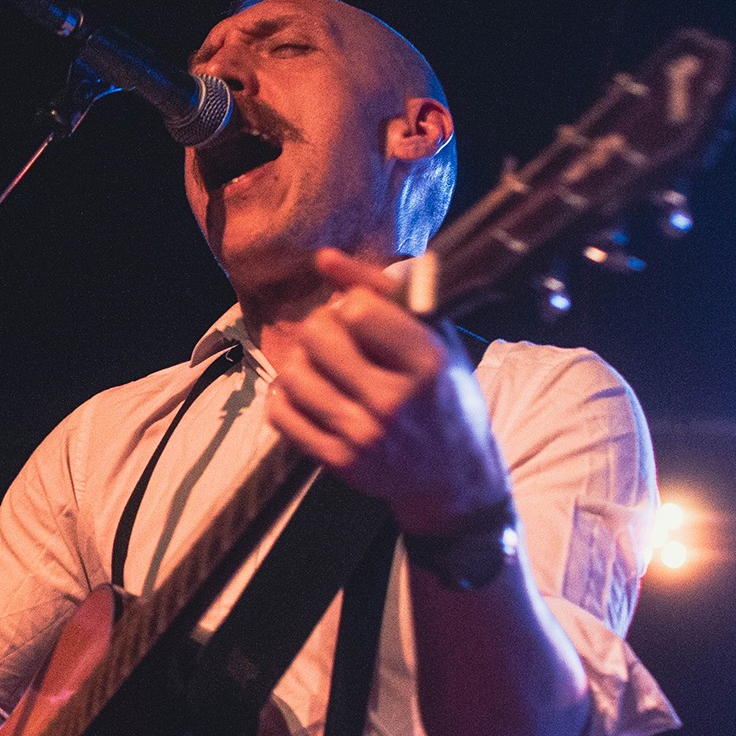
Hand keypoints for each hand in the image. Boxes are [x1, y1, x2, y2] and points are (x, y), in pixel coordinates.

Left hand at [266, 249, 511, 533]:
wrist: (454, 477)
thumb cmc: (444, 394)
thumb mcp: (434, 337)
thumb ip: (384, 292)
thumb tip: (324, 258)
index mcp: (426, 362)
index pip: (357, 310)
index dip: (352, 301)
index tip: (362, 312)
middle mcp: (393, 402)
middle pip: (317, 337)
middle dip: (322, 325)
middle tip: (336, 335)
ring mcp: (363, 436)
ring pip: (293, 375)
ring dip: (301, 360)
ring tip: (321, 364)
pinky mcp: (338, 463)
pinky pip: (281, 415)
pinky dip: (284, 396)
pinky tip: (305, 391)